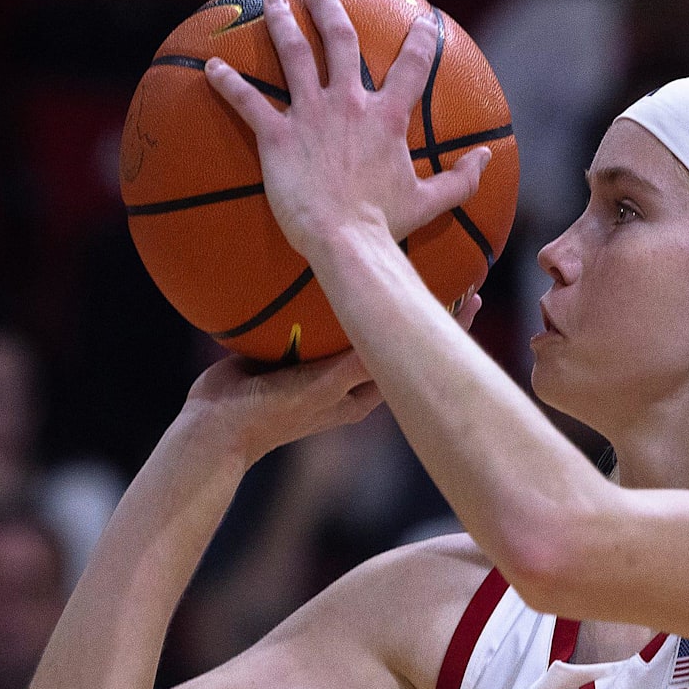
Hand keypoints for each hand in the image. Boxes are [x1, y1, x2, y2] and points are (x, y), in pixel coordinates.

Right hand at [185, 293, 482, 464]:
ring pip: (357, 328)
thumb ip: (356, 363)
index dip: (443, 327)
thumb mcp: (322, 385)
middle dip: (414, 308)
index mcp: (362, 393)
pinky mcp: (294, 357)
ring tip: (393, 262)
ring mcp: (320, 370)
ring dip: (374, 299)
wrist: (217, 426)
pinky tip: (331, 271)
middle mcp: (347, 381)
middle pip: (391, 338)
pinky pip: (321, 323)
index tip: (471, 296)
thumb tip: (397, 333)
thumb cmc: (272, 411)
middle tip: (444, 271)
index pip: (414, 356)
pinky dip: (333, 300)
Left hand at [203, 0, 491, 260]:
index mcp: (387, 117)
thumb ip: (462, 179)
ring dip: (282, 25)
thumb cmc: (386, 226)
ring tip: (275, 5)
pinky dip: (227, 82)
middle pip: (339, 39)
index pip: (412, 65)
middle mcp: (349, 104)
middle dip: (328, 8)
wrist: (346, 243)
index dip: (421, 39)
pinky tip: (211, 67)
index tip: (424, 21)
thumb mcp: (431, 203)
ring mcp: (311, 115)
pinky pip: (248, 101)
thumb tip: (488, 158)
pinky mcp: (278, 136)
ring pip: (293, 55)